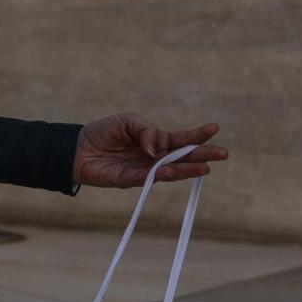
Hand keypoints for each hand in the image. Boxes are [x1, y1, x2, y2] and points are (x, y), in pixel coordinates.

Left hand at [73, 115, 225, 188]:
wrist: (78, 149)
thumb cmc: (103, 133)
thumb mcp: (127, 121)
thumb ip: (145, 130)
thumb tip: (156, 148)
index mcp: (155, 140)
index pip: (179, 138)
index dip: (196, 135)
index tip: (214, 128)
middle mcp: (154, 156)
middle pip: (182, 156)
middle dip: (202, 154)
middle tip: (223, 153)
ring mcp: (144, 169)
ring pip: (170, 170)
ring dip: (187, 169)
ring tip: (205, 167)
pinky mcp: (131, 180)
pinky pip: (149, 177)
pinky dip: (162, 174)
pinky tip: (172, 171)